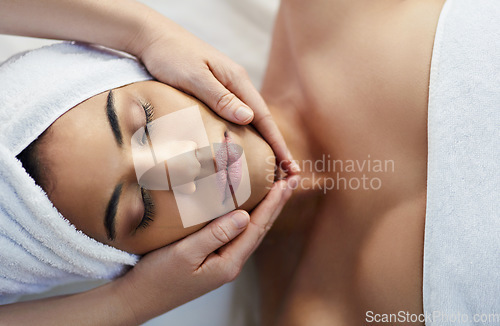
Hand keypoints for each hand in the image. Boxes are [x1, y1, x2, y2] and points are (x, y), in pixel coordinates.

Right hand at [116, 176, 299, 323]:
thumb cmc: (158, 278)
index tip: (287, 182)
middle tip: (292, 179)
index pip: (257, 227)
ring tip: (279, 191)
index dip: (273, 203)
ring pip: (251, 232)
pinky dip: (249, 218)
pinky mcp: (212, 259)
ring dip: (266, 210)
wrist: (138, 299)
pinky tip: (249, 209)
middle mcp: (230, 264)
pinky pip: (237, 234)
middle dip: (277, 204)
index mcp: (228, 263)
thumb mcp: (186, 254)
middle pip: (260, 229)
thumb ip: (216, 234)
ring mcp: (222, 263)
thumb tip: (245, 216)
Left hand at [135, 22, 300, 174]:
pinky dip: (246, 135)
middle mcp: (237, 84)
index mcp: (237, 80)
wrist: (153, 36)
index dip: (278, 144)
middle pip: (263, 121)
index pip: (264, 117)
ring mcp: (227, 88)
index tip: (290, 165)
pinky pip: (236, 118)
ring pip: (251, 120)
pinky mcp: (216, 92)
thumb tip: (249, 118)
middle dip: (276, 147)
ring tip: (272, 167)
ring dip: (263, 143)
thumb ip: (220, 97)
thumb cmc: (171, 55)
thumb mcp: (194, 76)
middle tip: (288, 174)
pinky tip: (245, 147)